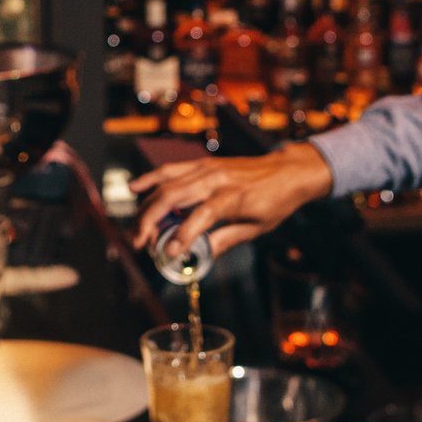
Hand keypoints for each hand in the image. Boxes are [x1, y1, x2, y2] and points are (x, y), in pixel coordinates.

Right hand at [131, 143, 335, 258]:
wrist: (287, 170)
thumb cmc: (276, 201)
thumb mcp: (257, 228)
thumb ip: (226, 240)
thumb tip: (201, 258)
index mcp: (233, 197)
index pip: (202, 216)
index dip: (183, 235)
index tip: (169, 253)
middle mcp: (216, 179)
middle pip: (173, 196)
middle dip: (150, 220)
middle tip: (139, 243)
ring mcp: (207, 168)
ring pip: (167, 182)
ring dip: (146, 205)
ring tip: (135, 227)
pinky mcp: (202, 163)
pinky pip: (171, 169)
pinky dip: (151, 178)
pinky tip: (135, 189)